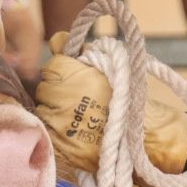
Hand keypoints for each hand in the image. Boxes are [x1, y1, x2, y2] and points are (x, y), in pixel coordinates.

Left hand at [34, 34, 186, 175]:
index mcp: (71, 74)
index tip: (75, 77)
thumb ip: (79, 51)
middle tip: (79, 97)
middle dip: (58, 90)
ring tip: (79, 114)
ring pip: (44, 111)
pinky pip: (49, 133)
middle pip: (45, 89)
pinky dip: (58, 131)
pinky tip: (75, 129)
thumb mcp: (106, 63)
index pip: (52, 66)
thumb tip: (57, 40)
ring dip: (56, 111)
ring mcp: (58, 124)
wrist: (141, 133)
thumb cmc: (126, 94)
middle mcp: (60, 98)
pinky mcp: (59, 146)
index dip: (64, 71)